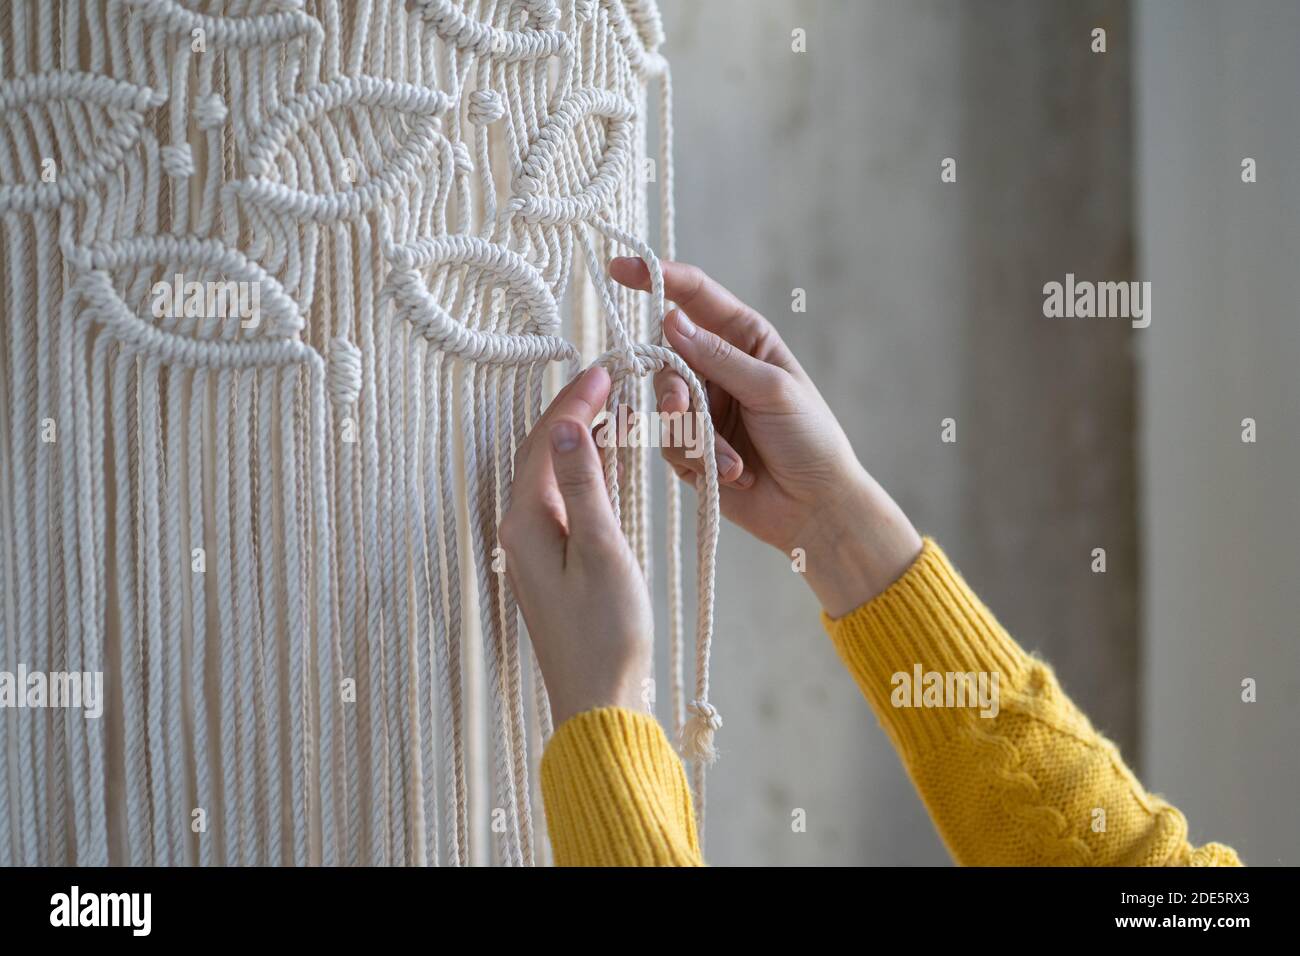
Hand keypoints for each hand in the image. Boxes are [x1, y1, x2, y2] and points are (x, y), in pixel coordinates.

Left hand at [500, 365, 652, 725]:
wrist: (599, 700)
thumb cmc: (605, 632)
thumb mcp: (601, 549)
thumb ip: (582, 484)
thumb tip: (562, 424)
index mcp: (525, 523)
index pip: (543, 443)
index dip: (572, 402)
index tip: (604, 370)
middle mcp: (521, 530)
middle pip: (542, 453)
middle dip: (574, 413)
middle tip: (612, 379)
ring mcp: (537, 548)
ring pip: (555, 476)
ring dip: (583, 440)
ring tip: (617, 408)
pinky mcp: (556, 564)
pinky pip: (568, 501)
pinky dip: (589, 474)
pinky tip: (611, 461)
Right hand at [610, 257, 922, 617]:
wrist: (815, 507)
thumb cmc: (809, 439)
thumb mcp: (771, 389)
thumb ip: (718, 357)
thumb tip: (669, 319)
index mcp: (743, 339)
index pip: (693, 297)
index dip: (656, 278)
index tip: (619, 270)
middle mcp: (717, 367)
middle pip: (666, 359)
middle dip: (674, 389)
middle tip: (682, 409)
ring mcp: (702, 408)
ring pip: (664, 406)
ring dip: (693, 434)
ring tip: (727, 460)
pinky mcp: (691, 447)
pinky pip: (669, 443)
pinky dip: (696, 459)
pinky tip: (732, 475)